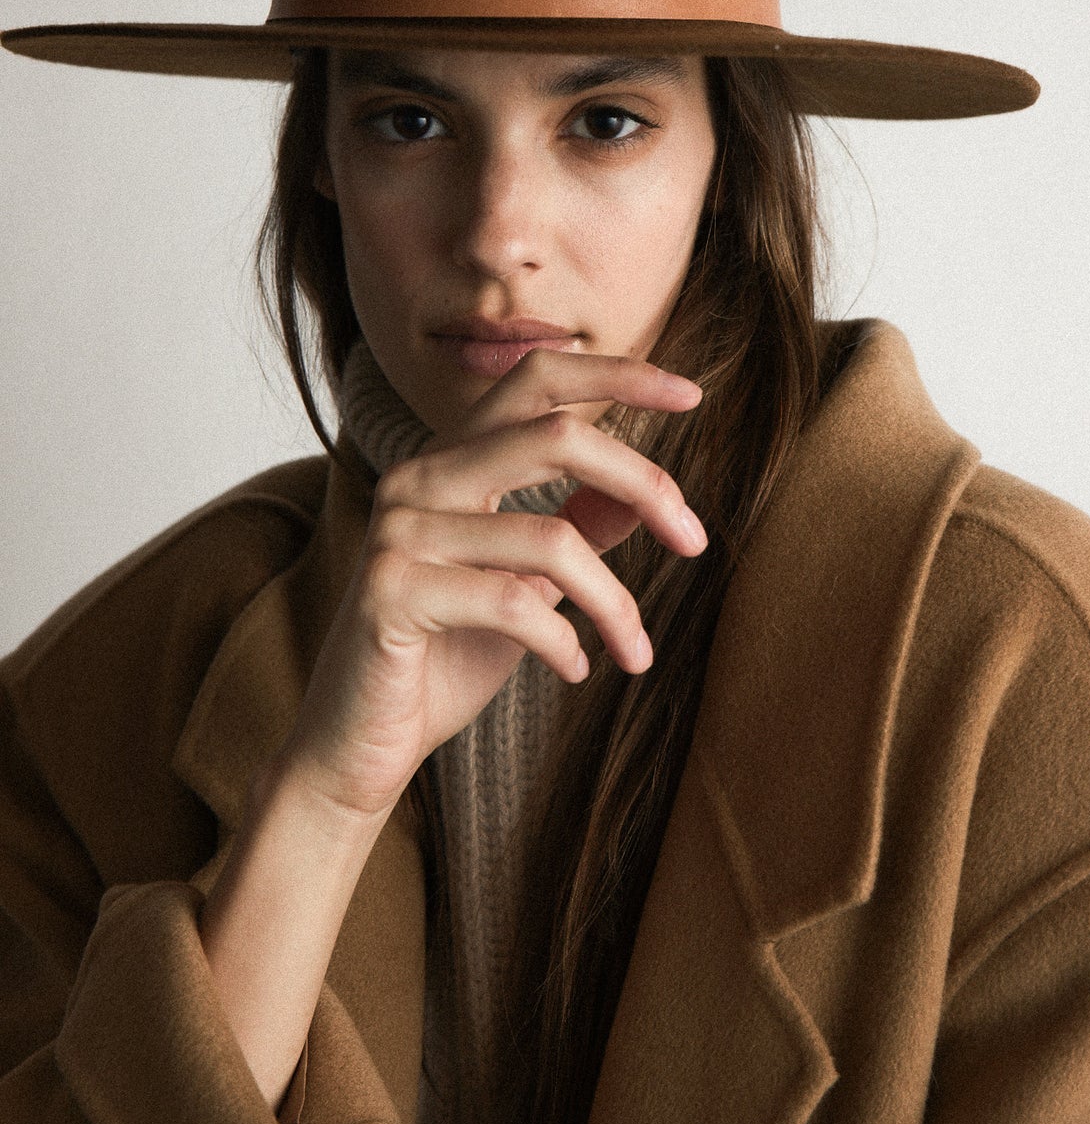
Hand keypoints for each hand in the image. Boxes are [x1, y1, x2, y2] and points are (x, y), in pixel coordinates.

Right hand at [281, 349, 705, 820]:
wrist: (359, 748)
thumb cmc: (443, 662)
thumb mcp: (527, 586)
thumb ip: (576, 528)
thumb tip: (641, 491)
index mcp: (450, 461)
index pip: (536, 380)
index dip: (617, 375)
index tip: (692, 394)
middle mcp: (418, 477)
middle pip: (556, 436)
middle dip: (645, 482)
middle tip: (697, 541)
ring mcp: (398, 530)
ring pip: (551, 538)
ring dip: (615, 602)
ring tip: (637, 651)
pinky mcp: (389, 590)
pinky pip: (511, 601)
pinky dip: (563, 640)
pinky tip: (575, 670)